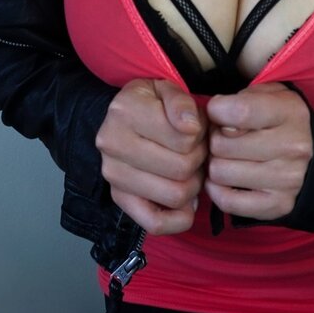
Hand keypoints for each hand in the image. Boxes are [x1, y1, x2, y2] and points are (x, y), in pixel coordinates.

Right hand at [95, 78, 207, 234]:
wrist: (123, 116)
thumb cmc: (152, 103)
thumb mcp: (167, 88)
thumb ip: (180, 102)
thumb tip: (190, 128)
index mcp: (125, 111)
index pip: (184, 138)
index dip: (201, 136)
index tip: (196, 129)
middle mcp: (112, 144)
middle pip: (181, 168)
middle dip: (199, 160)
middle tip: (198, 150)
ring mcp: (113, 174)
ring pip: (174, 195)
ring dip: (193, 185)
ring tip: (190, 169)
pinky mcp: (118, 198)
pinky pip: (155, 223)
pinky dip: (180, 219)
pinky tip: (187, 202)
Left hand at [204, 82, 312, 219]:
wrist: (311, 152)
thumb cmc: (277, 118)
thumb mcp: (266, 94)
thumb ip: (242, 100)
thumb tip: (221, 125)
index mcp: (290, 113)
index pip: (240, 111)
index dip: (217, 111)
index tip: (218, 111)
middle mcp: (293, 147)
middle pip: (222, 144)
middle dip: (215, 139)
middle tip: (225, 138)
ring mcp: (288, 179)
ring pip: (220, 173)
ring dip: (216, 164)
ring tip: (228, 157)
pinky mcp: (279, 205)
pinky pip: (228, 202)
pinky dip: (217, 190)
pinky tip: (225, 179)